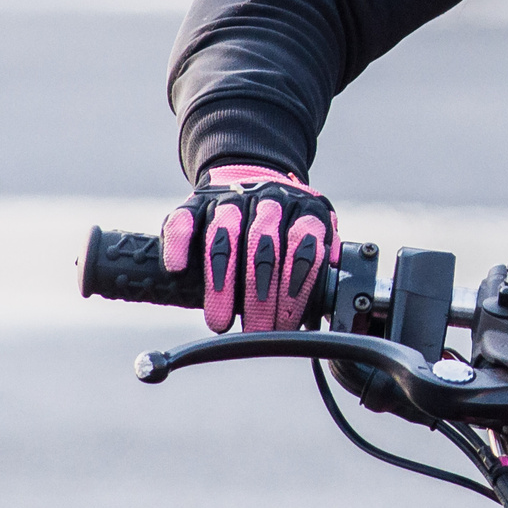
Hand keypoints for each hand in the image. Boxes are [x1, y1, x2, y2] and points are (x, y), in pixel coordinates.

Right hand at [161, 164, 337, 332]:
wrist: (253, 176)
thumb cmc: (286, 225)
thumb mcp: (317, 235)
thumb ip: (325, 262)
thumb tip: (329, 298)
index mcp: (305, 209)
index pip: (303, 250)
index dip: (295, 291)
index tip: (287, 324)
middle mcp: (269, 199)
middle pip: (263, 249)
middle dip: (260, 298)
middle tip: (256, 331)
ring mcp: (231, 197)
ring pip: (224, 235)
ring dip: (222, 282)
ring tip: (219, 321)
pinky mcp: (196, 201)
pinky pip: (183, 219)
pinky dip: (178, 244)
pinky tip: (177, 270)